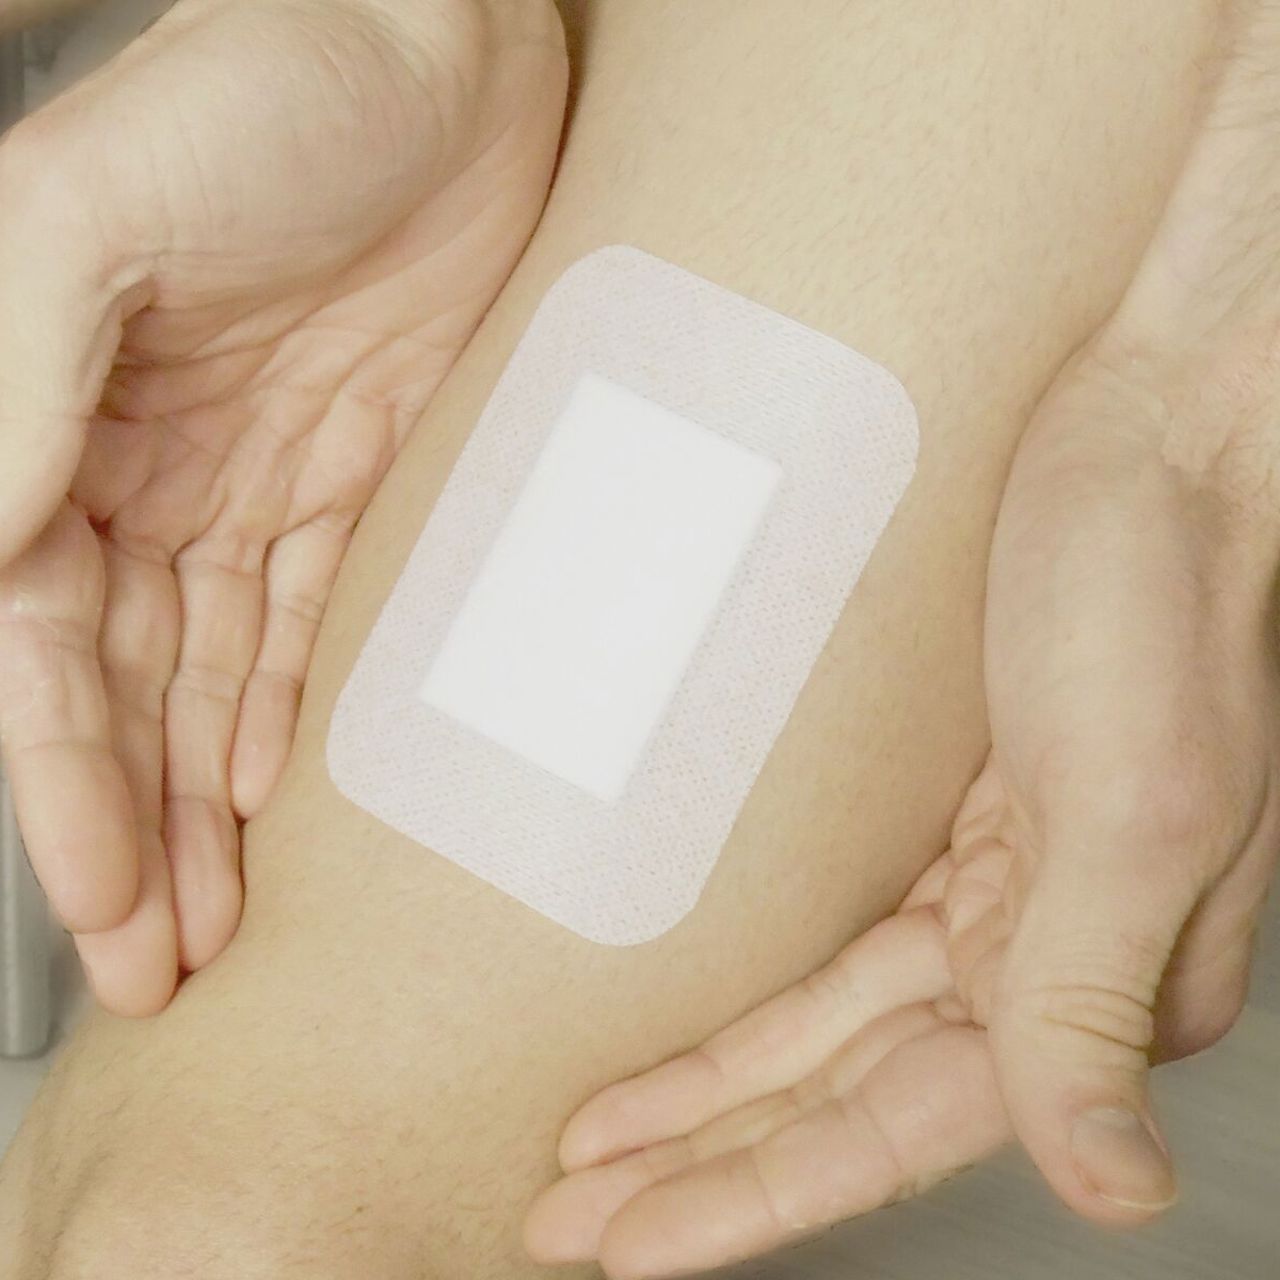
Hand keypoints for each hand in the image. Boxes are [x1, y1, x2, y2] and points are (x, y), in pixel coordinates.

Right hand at [0, 0, 566, 1013]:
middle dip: (139, 836)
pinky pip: (319, 625)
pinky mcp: (362, 470)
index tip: (99, 913)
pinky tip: (284, 803)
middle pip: (130, 694)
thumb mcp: (86, 216)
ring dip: (217, 806)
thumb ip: (14, 386)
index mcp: (57, 427)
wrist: (444, 50)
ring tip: (226, 929)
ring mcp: (258, 478)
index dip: (66, 790)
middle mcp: (149, 472)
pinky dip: (297, 720)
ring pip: (220, 680)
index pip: (42, 652)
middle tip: (166, 975)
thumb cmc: (265, 95)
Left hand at [523, 332, 1279, 1276]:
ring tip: (589, 1147)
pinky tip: (672, 1021)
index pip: (895, 1130)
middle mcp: (1035, 950)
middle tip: (563, 1216)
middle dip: (702, 1163)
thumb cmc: (1154, 593)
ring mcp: (981, 885)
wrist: (1141, 423)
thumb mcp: (1132, 803)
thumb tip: (1120, 1194)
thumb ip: (1092, 996)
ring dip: (706, 1092)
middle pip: (838, 1095)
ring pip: (819, 1029)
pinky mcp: (937, 813)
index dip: (752, 1195)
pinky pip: (823, 935)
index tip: (620, 1243)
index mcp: (1094, 977)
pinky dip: (746, 993)